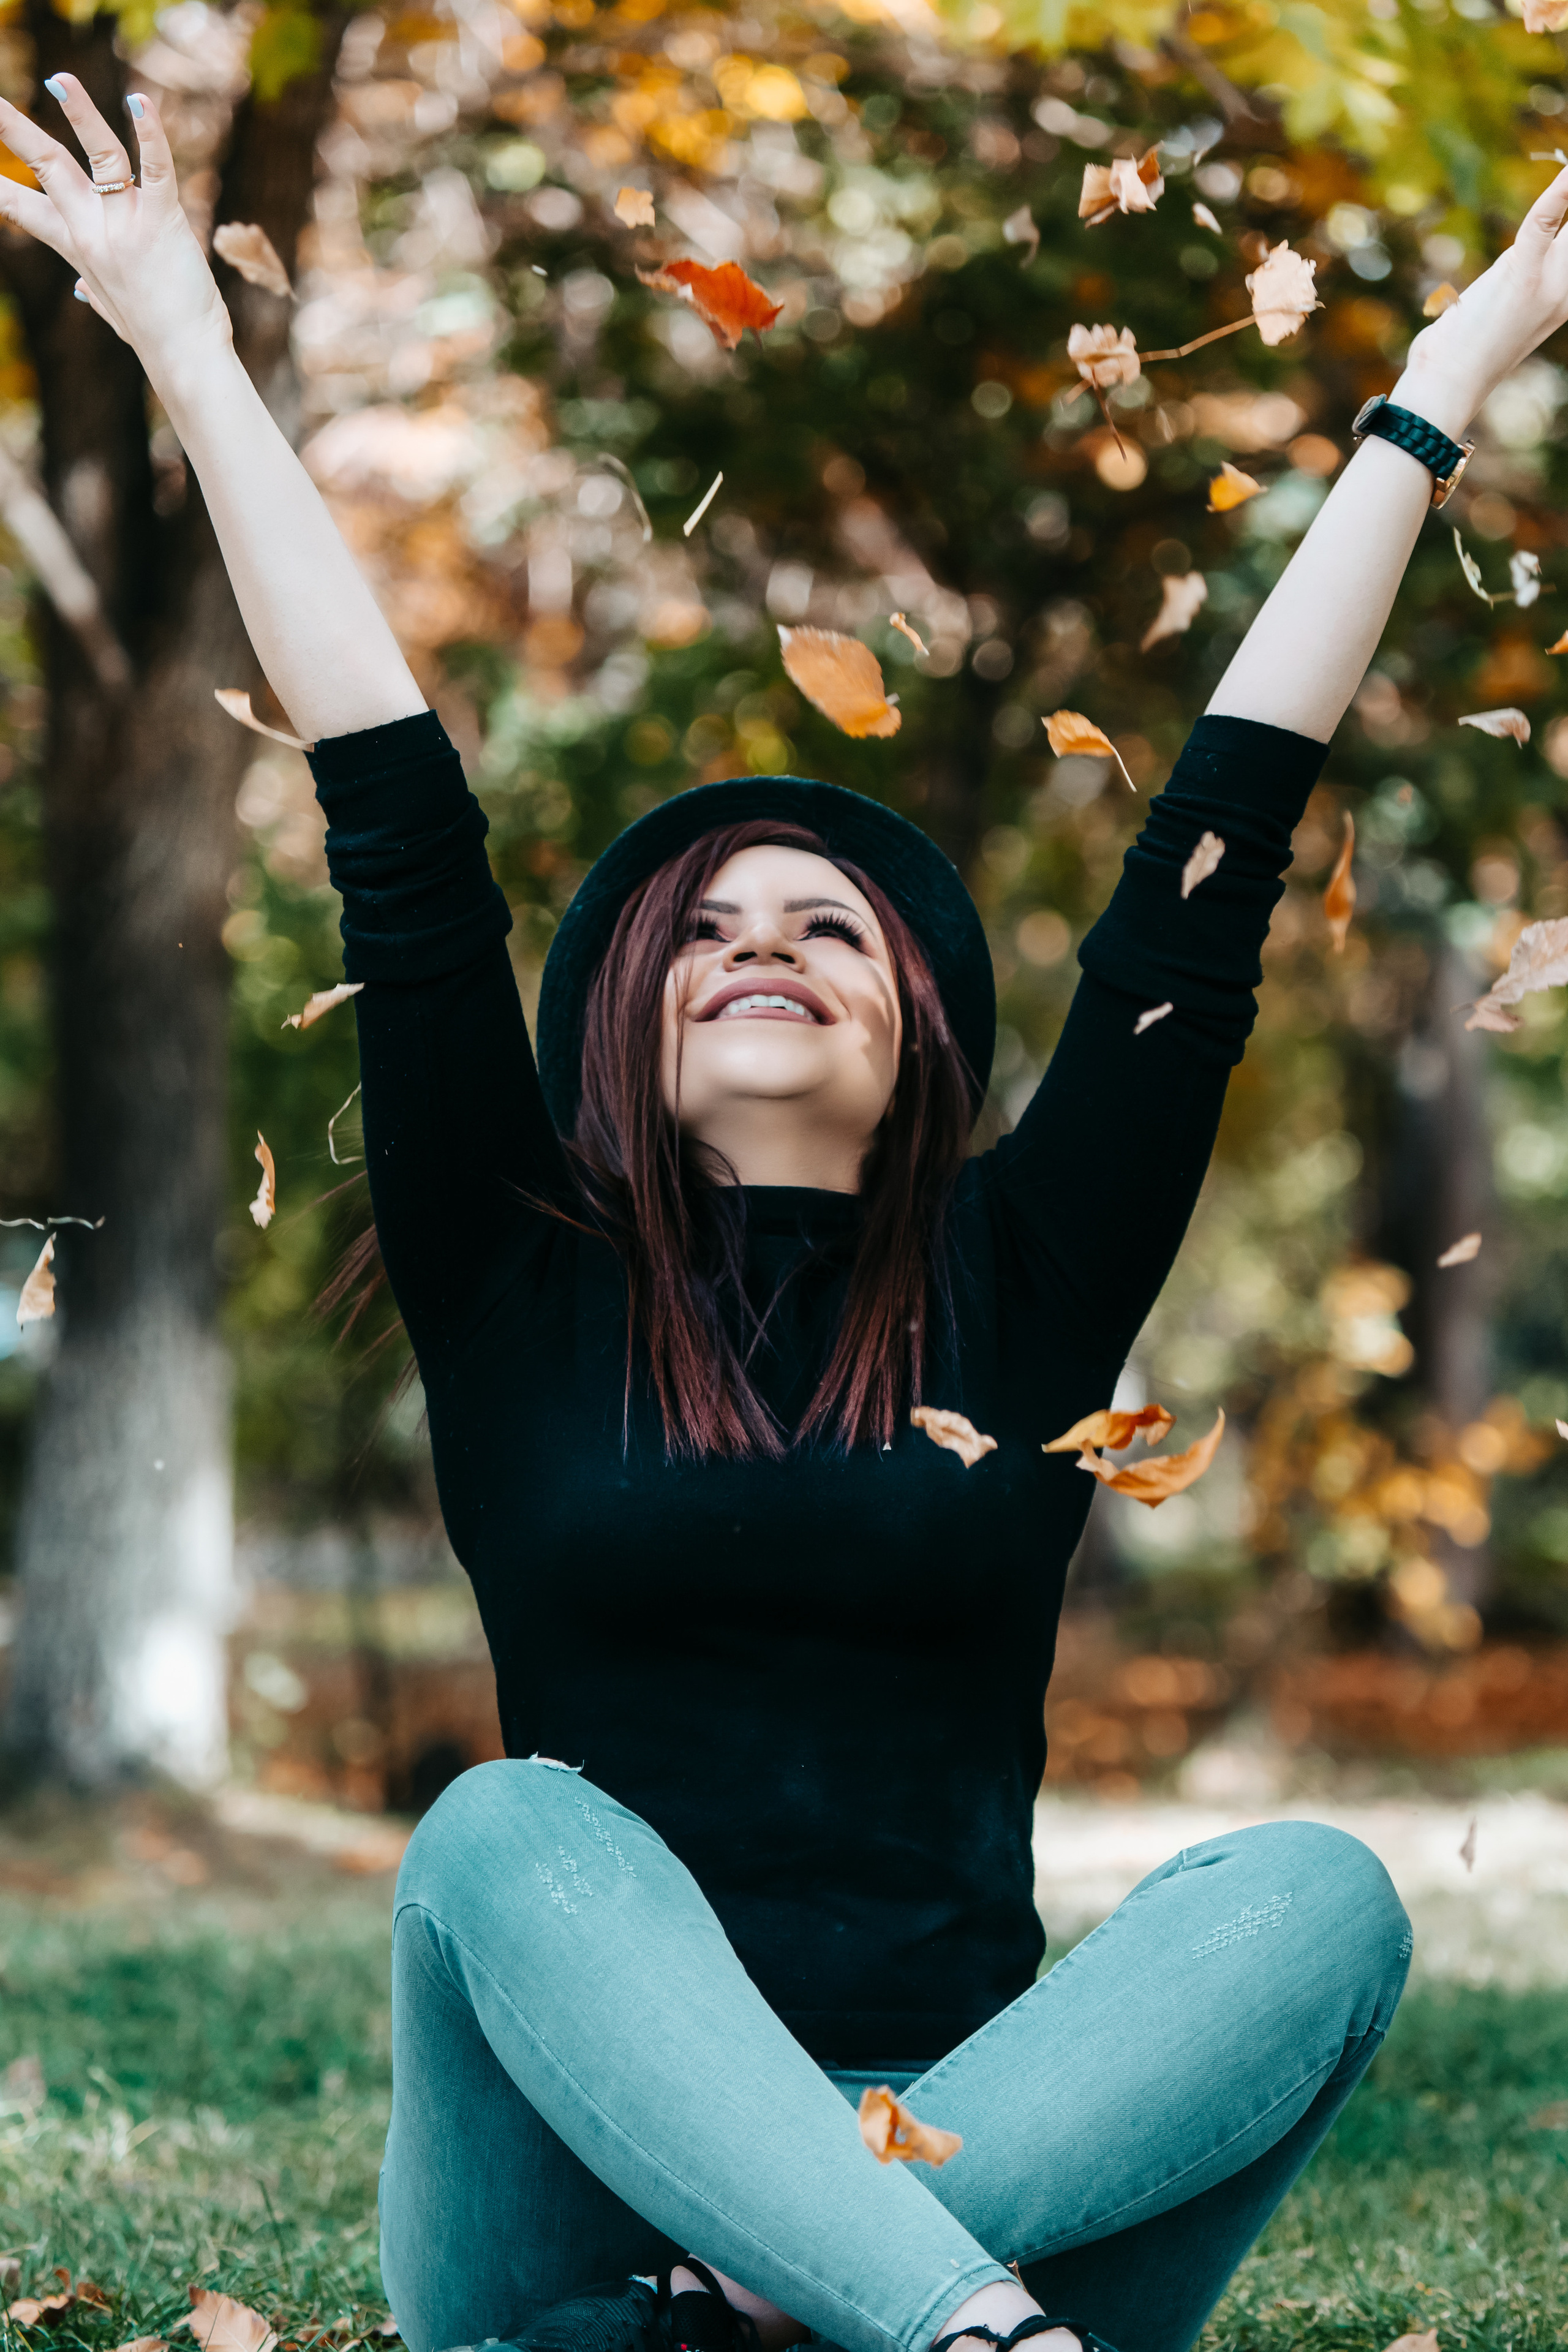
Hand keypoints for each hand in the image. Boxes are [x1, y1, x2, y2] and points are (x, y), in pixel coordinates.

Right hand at [0, 77, 231, 383]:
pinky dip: (150, 133)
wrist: (185, 360)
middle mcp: (93, 230)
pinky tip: (139, 101)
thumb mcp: (113, 312)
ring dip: (80, 113)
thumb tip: (78, 290)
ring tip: (60, 79)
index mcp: (77, 247)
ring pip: (99, 155)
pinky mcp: (164, 222)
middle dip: (13, 129)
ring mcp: (126, 224)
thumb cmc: (153, 337)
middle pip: (47, 167)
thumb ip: (94, 294)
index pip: (21, 207)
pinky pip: (156, 168)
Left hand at [1395, 161, 1567, 438]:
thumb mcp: (1501, 299)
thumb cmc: (1466, 345)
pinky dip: (1556, 197)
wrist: (1446, 384)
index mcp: (1564, 299)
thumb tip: (1538, 228)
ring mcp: (1546, 287)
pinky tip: (1567, 174)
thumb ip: (1523, 265)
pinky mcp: (1519, 279)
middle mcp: (1564, 293)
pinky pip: (1542, 227)